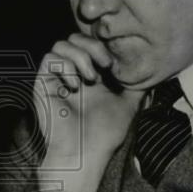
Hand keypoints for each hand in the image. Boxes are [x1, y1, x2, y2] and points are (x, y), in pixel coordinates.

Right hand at [34, 33, 142, 191]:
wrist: (84, 153)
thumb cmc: (104, 135)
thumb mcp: (128, 104)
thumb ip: (136, 86)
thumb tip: (150, 71)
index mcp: (90, 76)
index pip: (91, 44)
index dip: (103, 46)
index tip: (115, 64)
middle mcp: (72, 75)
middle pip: (75, 38)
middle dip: (93, 46)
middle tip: (106, 66)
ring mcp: (56, 79)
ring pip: (61, 44)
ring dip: (80, 56)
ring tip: (91, 79)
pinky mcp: (43, 84)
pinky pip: (49, 58)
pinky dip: (66, 67)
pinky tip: (75, 87)